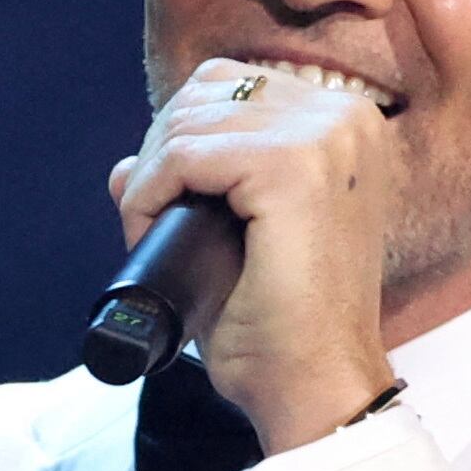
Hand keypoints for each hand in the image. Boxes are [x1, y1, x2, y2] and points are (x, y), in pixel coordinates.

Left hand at [109, 59, 396, 454]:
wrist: (313, 385)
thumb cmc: (282, 325)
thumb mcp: (238, 239)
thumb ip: (193, 188)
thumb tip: (125, 168)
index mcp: (345, 125)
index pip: (233, 86)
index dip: (180, 138)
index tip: (168, 204)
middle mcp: (345, 117)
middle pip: (208, 90)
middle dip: (162, 151)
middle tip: (154, 220)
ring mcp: (325, 137)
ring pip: (191, 119)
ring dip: (152, 175)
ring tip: (153, 232)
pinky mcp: (291, 167)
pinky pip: (183, 154)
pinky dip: (150, 192)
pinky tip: (150, 232)